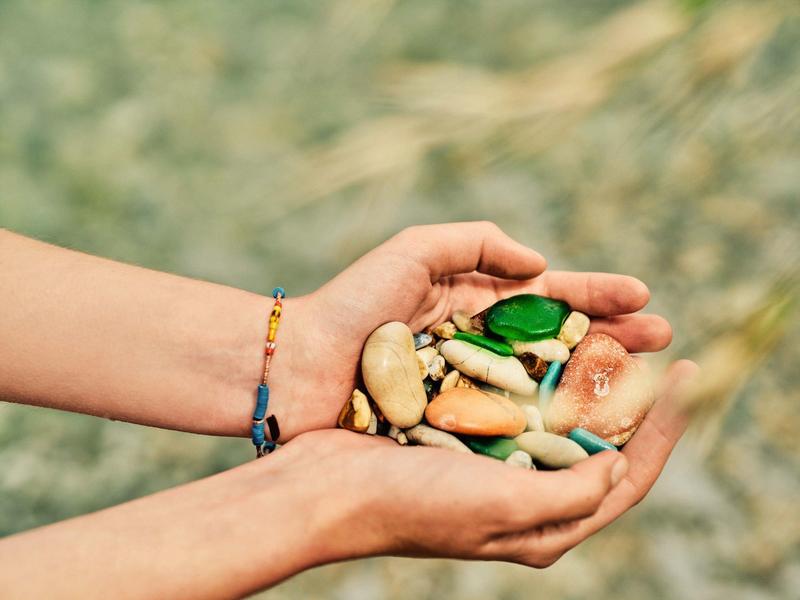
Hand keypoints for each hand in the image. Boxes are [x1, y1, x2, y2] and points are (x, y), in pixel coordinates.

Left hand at [272, 221, 672, 439]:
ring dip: (595, 380)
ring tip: (643, 379)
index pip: (547, 295)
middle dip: (610, 336)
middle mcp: (480, 344)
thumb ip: (478, 243)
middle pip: (558, 339)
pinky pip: (515, 422)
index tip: (642, 294)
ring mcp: (471, 387)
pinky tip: (593, 423)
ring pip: (545, 383)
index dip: (595, 293)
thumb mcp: (415, 251)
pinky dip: (554, 420)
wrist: (300, 367)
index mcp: (472, 299)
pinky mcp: (457, 424)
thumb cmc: (354, 306)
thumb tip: (541, 264)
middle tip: (662, 337)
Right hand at [273, 359, 696, 567]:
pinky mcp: (468, 436)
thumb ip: (570, 496)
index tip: (686, 376)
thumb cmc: (411, 505)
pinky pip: (520, 399)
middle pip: (601, 441)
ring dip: (590, 374)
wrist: (329, 489)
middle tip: (653, 341)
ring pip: (562, 415)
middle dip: (633, 394)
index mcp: (545, 523)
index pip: (628, 476)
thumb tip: (623, 466)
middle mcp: (527, 494)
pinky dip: (541, 371)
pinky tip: (548, 343)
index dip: (665, 428)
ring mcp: (497, 463)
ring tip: (610, 333)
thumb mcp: (502, 509)